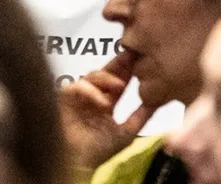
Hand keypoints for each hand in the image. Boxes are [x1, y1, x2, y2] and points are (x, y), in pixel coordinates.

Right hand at [59, 52, 151, 171]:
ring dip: (106, 78)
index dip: (127, 70)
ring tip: (120, 86)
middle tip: (131, 56)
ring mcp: (77, 97)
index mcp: (104, 103)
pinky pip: (75, 87)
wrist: (80, 164)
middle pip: (103, 73)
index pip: (116, 81)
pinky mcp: (63, 100)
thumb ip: (140, 117)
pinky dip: (90, 92)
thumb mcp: (126, 132)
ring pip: (90, 76)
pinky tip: (103, 102)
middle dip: (117, 64)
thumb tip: (156, 102)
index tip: (141, 60)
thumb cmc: (98, 151)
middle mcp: (90, 97)